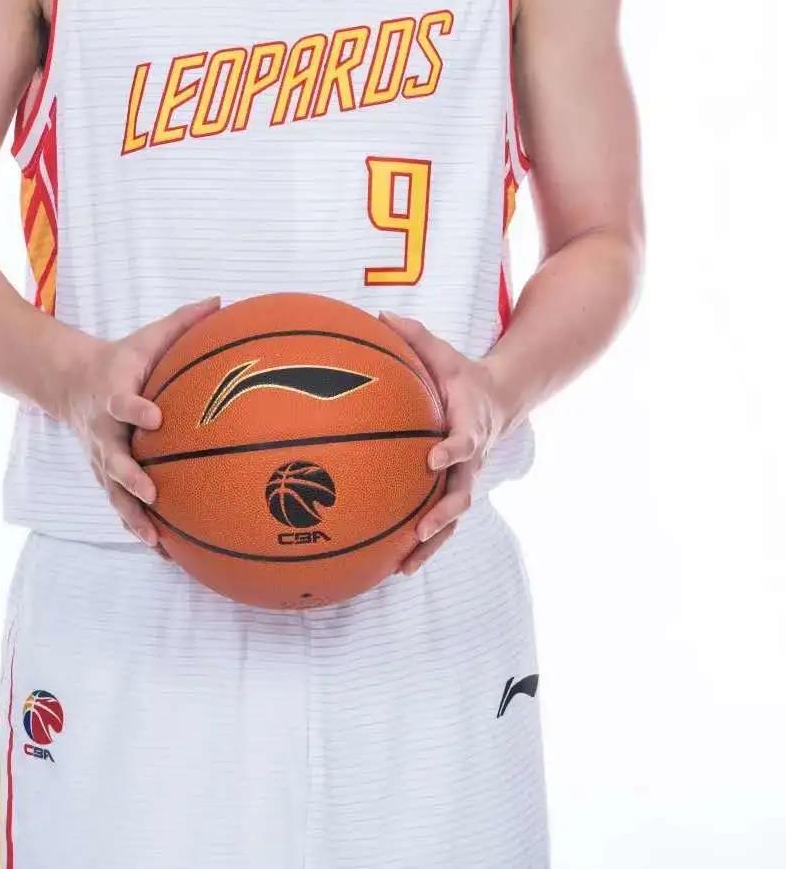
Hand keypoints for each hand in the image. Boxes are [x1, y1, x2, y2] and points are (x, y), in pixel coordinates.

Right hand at [52, 294, 222, 554]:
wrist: (71, 383)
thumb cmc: (122, 358)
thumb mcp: (148, 336)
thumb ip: (184, 321)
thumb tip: (222, 300)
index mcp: (114, 394)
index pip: (122, 403)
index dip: (135, 410)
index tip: (156, 418)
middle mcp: (104, 431)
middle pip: (113, 458)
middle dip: (131, 476)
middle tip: (152, 490)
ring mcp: (101, 458)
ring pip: (114, 492)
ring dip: (133, 516)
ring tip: (155, 540)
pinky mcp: (104, 476)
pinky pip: (120, 505)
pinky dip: (137, 527)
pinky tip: (163, 550)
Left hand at [378, 309, 508, 576]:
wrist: (500, 398)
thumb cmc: (462, 374)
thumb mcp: (443, 352)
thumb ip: (414, 336)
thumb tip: (379, 314)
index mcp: (471, 422)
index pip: (466, 440)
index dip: (453, 450)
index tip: (433, 459)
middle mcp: (474, 457)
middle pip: (463, 491)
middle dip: (442, 513)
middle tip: (419, 528)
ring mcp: (468, 477)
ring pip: (453, 516)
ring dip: (432, 542)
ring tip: (405, 565)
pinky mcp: (457, 489)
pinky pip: (443, 521)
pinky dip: (424, 544)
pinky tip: (396, 563)